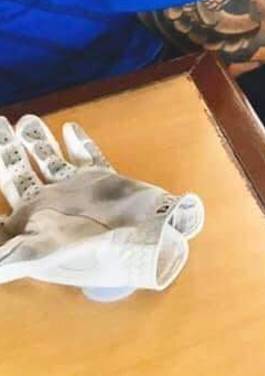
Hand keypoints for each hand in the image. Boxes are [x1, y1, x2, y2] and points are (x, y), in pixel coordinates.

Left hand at [0, 113, 203, 295]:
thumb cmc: (85, 252)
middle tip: (1, 124)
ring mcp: (76, 190)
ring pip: (50, 160)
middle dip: (8, 151)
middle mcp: (49, 204)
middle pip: (20, 174)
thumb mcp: (33, 254)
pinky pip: (88, 156)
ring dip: (37, 141)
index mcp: (28, 222)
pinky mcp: (102, 179)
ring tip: (25, 120)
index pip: (3, 195)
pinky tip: (69, 127)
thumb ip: (5, 252)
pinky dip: (79, 142)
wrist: (140, 243)